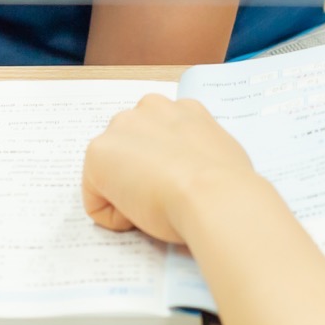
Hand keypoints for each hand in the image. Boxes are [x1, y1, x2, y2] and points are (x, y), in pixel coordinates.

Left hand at [82, 95, 259, 244]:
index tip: (183, 186)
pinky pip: (96, 198)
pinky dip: (114, 216)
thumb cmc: (227, 185)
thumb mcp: (222, 155)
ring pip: (112, 171)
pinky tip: (141, 215)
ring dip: (126, 191)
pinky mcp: (96, 154)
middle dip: (142, 174)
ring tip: (156, 204)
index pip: (162, 137)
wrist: (212, 195)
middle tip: (167, 197)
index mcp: (184, 109)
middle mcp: (150, 107)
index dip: (170, 169)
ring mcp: (121, 128)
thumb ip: (201, 153)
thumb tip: (199, 171)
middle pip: (133, 148)